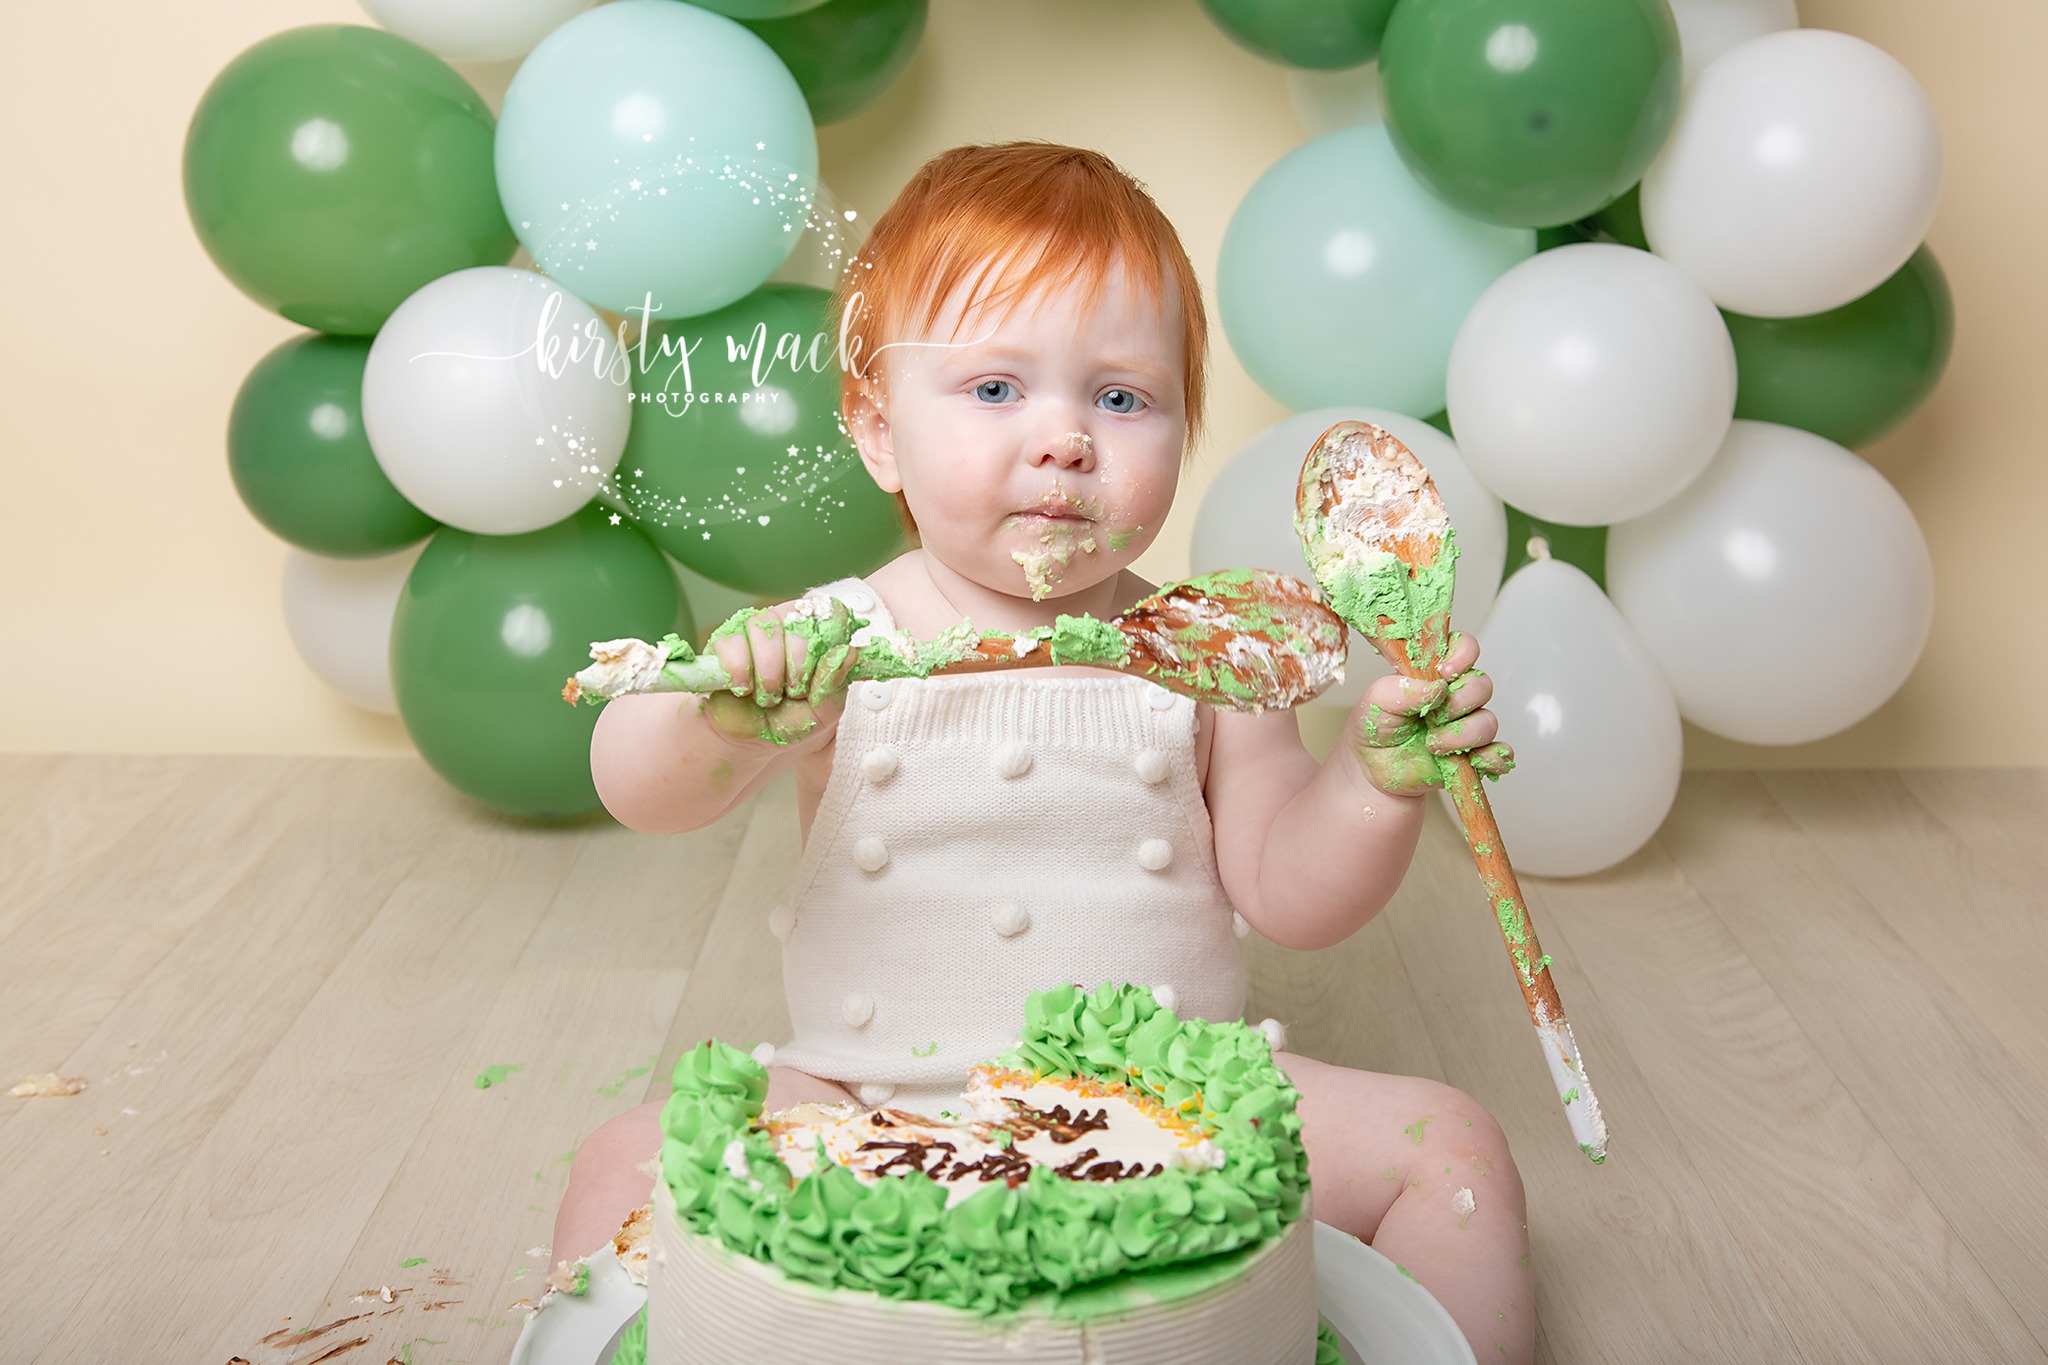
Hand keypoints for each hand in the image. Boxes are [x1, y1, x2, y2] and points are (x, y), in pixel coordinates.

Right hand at [702, 598, 861, 748]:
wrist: (750, 741)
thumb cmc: (788, 720)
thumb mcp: (822, 712)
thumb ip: (834, 684)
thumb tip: (848, 653)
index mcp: (817, 637)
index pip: (831, 612)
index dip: (830, 636)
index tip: (824, 665)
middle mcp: (786, 625)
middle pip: (797, 622)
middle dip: (798, 665)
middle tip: (793, 692)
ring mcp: (752, 630)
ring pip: (763, 628)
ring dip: (768, 672)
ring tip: (768, 696)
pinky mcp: (723, 642)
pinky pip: (732, 643)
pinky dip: (740, 672)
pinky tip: (744, 689)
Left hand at [1350, 631, 1514, 795]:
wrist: (1373, 771)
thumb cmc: (1376, 729)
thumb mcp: (1375, 703)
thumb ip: (1401, 689)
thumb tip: (1435, 686)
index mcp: (1435, 675)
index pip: (1463, 648)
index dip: (1463, 654)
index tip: (1445, 671)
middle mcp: (1456, 697)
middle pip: (1482, 685)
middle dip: (1459, 701)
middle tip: (1431, 716)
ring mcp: (1467, 726)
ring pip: (1489, 722)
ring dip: (1463, 735)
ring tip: (1433, 745)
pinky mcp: (1474, 756)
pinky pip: (1499, 755)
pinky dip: (1491, 759)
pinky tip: (1470, 761)